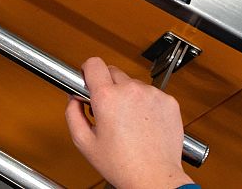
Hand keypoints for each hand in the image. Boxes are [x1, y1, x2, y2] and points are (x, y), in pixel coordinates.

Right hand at [65, 58, 189, 188]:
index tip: (88, 78)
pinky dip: (147, 104)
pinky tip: (144, 123)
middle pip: (113, 71)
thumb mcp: (84, 143)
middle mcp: (131, 91)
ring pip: (133, 84)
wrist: (155, 178)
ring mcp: (152, 94)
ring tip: (129, 120)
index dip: (88, 70)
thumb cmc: (123, 165)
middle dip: (107, 86)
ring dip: (129, 96)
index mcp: (107, 97)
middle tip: (107, 108)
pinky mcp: (169, 102)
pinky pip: (152, 94)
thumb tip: (74, 99)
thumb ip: (72, 114)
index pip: (94, 63)